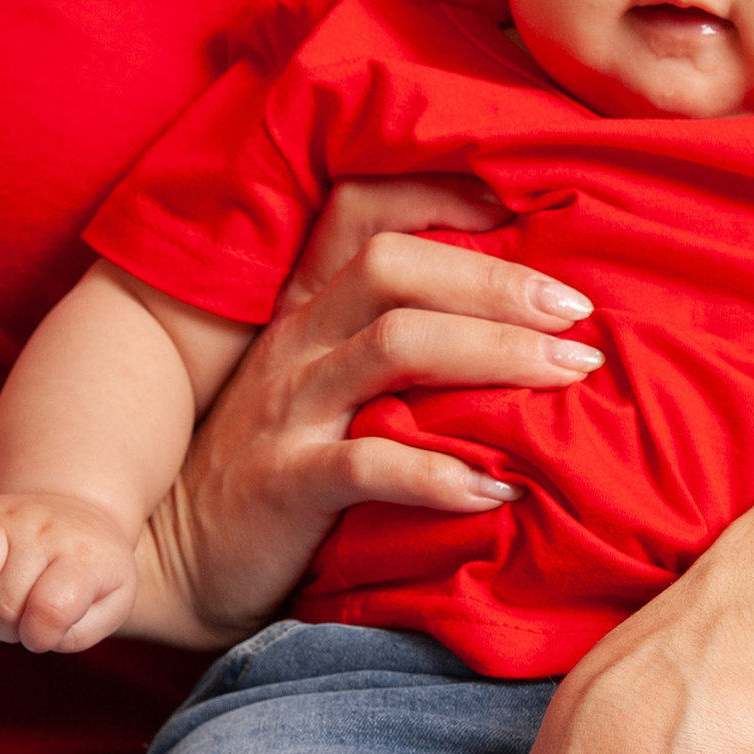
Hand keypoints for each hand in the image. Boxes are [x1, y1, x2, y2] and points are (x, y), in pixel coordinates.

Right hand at [0, 487, 139, 651]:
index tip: (44, 632)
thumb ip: (81, 631)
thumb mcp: (113, 602)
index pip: (50, 609)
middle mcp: (42, 532)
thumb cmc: (92, 570)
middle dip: (7, 628)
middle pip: (4, 602)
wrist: (77, 510)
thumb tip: (37, 633)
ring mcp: (3, 519)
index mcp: (84, 557)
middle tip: (21, 617)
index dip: (40, 636)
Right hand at [133, 175, 603, 646]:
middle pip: (397, 268)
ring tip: (570, 376)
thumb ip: (389, 347)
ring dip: (495, 354)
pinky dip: (443, 474)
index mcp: (310, 310)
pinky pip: (369, 465)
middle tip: (578, 313)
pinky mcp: (285, 484)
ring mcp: (288, 410)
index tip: (529, 203)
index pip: (364, 212)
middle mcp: (299, 344)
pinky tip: (501, 489)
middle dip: (497, 280)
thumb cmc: (274, 471)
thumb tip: (515, 324)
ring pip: (395, 347)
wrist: (175, 561)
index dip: (443, 192)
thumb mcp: (320, 387)